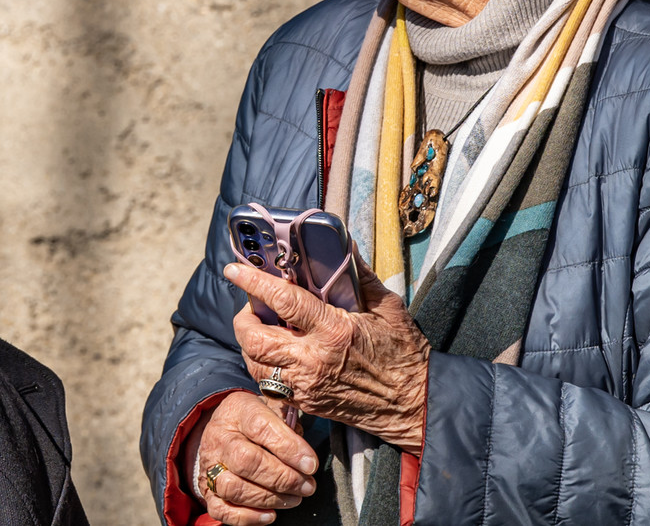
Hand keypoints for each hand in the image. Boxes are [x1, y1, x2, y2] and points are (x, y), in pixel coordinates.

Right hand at [191, 391, 319, 525]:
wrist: (222, 428)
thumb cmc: (254, 421)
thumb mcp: (271, 407)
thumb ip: (288, 421)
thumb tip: (303, 452)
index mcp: (237, 411)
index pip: (260, 427)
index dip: (288, 447)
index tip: (310, 464)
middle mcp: (219, 437)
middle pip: (246, 460)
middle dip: (282, 478)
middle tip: (307, 485)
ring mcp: (210, 464)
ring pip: (233, 487)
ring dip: (269, 498)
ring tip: (294, 498)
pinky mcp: (206, 489)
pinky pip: (221, 509)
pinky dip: (247, 517)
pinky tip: (271, 515)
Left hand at [225, 255, 429, 453]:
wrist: (415, 406)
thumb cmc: (405, 354)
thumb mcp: (387, 307)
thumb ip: (360, 276)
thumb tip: (343, 244)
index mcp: (334, 330)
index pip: (283, 300)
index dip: (254, 282)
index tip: (234, 269)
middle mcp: (313, 360)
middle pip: (255, 339)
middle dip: (243, 319)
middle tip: (251, 306)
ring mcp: (307, 386)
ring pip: (255, 364)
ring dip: (249, 344)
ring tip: (260, 328)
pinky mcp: (308, 404)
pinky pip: (270, 386)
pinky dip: (263, 367)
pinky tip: (274, 354)